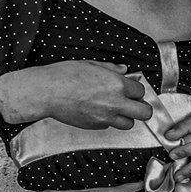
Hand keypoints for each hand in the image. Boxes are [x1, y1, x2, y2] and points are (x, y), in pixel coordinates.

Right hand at [2, 60, 153, 129]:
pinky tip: (98, 111)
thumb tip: (123, 69)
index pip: (141, 91)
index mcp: (117, 84)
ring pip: (129, 124)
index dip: (136, 90)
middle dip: (142, 107)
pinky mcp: (95, 126)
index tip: (131, 89)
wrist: (46, 92)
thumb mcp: (91, 65)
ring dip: (126, 117)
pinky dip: (108, 121)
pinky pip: (110, 126)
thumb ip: (111, 69)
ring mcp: (105, 117)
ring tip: (116, 108)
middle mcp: (115, 102)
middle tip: (134, 103)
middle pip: (144, 112)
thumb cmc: (64, 76)